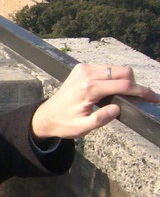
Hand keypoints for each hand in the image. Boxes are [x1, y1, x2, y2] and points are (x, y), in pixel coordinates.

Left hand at [32, 63, 159, 140]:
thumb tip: (117, 109)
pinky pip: (107, 69)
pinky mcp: (82, 68)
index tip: (154, 97)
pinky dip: (114, 78)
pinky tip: (111, 90)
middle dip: (134, 84)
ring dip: (124, 81)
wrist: (47, 115)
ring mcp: (84, 68)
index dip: (142, 91)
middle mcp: (86, 74)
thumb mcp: (82, 128)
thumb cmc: (65, 123)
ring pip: (116, 69)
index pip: (123, 85)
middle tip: (138, 99)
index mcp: (88, 89)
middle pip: (123, 72)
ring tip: (123, 97)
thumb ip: (100, 119)